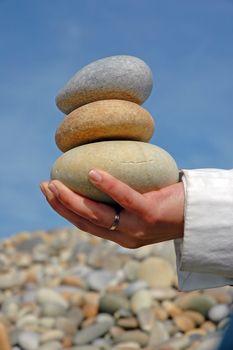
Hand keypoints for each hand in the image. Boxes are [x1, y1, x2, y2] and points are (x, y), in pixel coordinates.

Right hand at [40, 169, 183, 247]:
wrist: (200, 215)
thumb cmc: (170, 204)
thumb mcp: (141, 205)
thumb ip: (121, 198)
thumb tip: (100, 172)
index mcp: (120, 235)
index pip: (86, 224)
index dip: (64, 211)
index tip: (49, 194)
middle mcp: (125, 237)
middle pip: (85, 222)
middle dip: (61, 205)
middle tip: (45, 185)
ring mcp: (136, 228)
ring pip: (96, 216)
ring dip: (73, 200)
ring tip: (56, 183)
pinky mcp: (150, 216)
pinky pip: (125, 200)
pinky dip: (108, 187)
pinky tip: (93, 174)